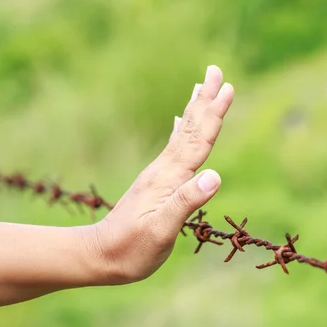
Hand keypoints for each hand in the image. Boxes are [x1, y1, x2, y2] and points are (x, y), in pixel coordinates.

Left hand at [81, 65, 233, 284]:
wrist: (99, 255)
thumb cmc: (131, 250)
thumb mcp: (161, 232)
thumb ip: (185, 203)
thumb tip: (215, 176)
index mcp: (169, 178)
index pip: (197, 140)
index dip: (214, 114)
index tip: (227, 88)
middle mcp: (163, 170)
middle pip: (189, 128)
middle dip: (205, 100)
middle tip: (215, 71)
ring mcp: (158, 174)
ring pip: (182, 134)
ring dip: (194, 110)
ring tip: (201, 87)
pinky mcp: (155, 183)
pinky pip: (174, 147)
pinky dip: (180, 130)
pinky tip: (179, 121)